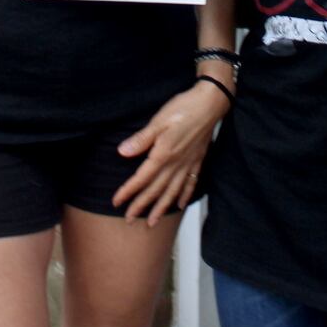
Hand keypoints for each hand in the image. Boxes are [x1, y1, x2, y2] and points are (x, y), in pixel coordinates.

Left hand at [111, 82, 227, 224]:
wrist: (210, 104)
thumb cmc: (183, 108)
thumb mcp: (158, 121)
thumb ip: (141, 139)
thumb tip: (122, 152)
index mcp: (163, 154)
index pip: (142, 178)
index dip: (128, 191)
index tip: (116, 202)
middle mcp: (176, 163)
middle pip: (156, 190)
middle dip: (141, 206)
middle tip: (129, 219)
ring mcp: (188, 164)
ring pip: (173, 192)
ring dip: (161, 208)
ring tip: (152, 222)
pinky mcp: (198, 161)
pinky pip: (191, 184)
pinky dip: (185, 196)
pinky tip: (180, 205)